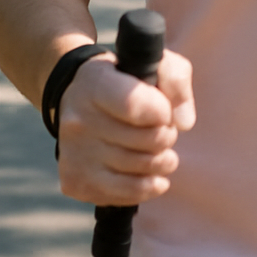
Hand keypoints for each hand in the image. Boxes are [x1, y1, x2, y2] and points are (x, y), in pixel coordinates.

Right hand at [56, 49, 195, 205]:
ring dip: (162, 162)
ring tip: (160, 151)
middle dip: (167, 136)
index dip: (162, 112)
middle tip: (162, 130)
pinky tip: (151, 175)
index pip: (134, 104)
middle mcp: (78, 119)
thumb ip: (176, 79)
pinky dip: (148, 187)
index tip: (164, 111)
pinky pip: (127, 194)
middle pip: (149, 141)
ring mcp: (73, 153)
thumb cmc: (126, 80)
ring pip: (142, 169)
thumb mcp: (154, 62)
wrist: (79, 100)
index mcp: (96, 83)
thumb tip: (183, 122)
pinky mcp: (74, 182)